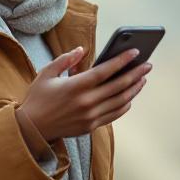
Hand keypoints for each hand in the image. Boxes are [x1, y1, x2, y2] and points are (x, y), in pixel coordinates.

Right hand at [18, 46, 151, 141]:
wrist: (31, 128)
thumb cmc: (38, 98)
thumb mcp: (47, 73)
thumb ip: (65, 60)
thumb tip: (81, 50)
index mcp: (75, 86)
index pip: (105, 71)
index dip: (122, 61)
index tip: (135, 52)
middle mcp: (86, 102)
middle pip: (118, 86)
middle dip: (136, 74)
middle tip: (147, 65)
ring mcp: (90, 116)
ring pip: (120, 101)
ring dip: (134, 89)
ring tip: (143, 79)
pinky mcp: (91, 126)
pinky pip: (114, 115)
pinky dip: (125, 105)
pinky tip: (130, 97)